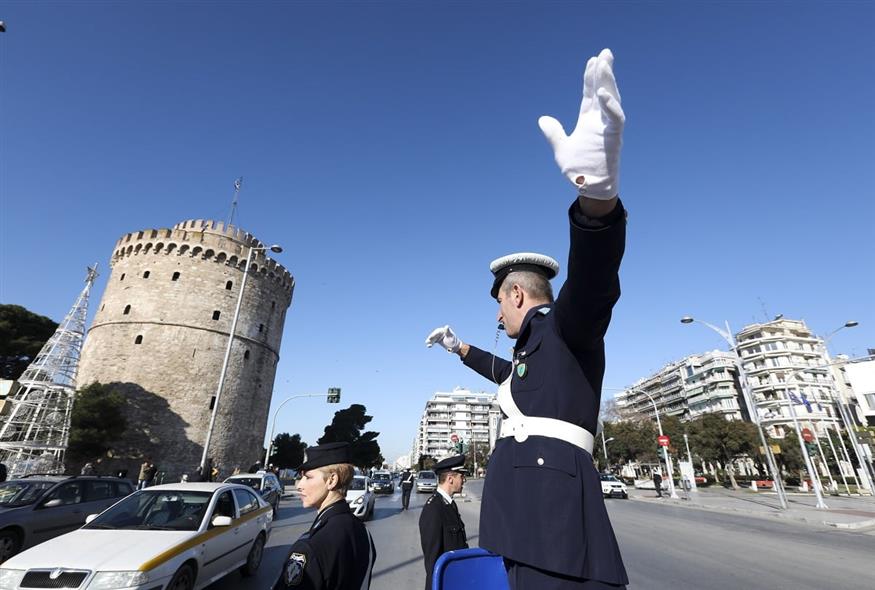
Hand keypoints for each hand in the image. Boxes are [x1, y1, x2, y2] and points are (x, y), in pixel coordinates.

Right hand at [425, 325, 461, 353]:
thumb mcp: (451, 336)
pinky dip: (431, 343)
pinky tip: (428, 346)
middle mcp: (440, 332)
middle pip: (434, 335)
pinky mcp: (437, 340)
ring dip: (430, 341)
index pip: (438, 332)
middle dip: (431, 338)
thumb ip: (448, 332)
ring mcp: (438, 336)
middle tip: (428, 341)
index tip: (431, 337)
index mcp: (444, 330)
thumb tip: (446, 326)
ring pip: (433, 338)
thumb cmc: (453, 340)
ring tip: (427, 344)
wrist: (455, 346)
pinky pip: (433, 341)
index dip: (434, 334)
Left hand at [538, 48, 624, 199]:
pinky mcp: (614, 138)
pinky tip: (602, 93)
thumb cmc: (579, 170)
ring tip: (604, 64)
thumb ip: (554, 133)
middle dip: (604, 72)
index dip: (591, 77)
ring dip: (608, 82)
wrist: (588, 189)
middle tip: (605, 52)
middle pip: (603, 91)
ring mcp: (608, 128)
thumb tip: (543, 119)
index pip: (590, 94)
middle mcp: (600, 121)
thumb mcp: (561, 148)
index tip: (592, 60)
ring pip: (611, 100)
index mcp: (588, 121)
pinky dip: (609, 106)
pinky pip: (615, 119)